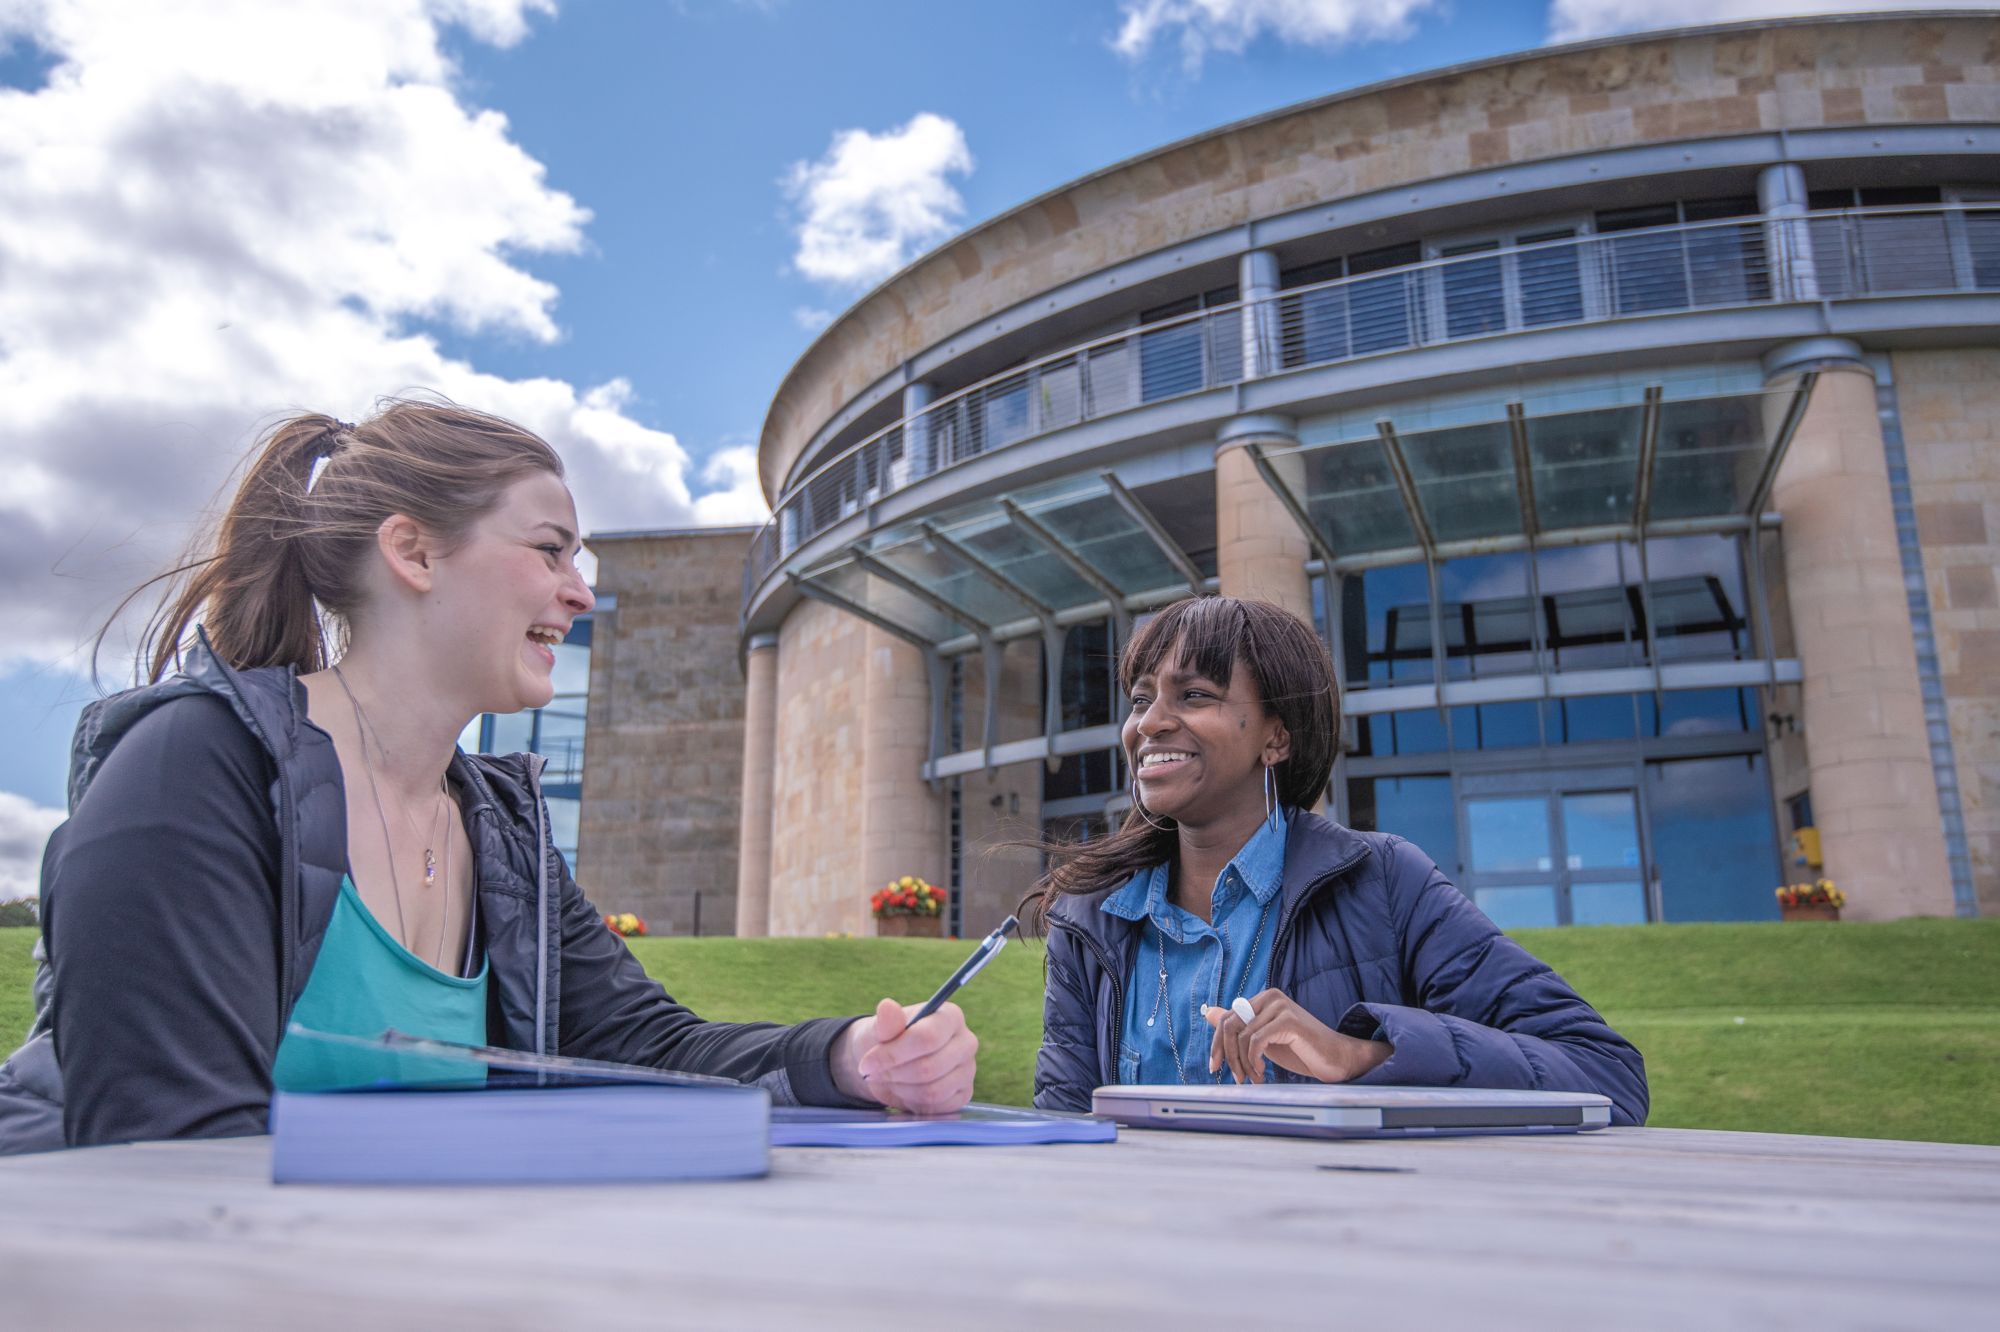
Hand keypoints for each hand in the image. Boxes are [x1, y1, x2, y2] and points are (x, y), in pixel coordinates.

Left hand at [830, 998, 977, 1113]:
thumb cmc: (888, 1039)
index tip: (867, 1064)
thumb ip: (886, 1022)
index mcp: (950, 1016)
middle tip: (873, 1074)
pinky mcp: (964, 1094)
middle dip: (894, 1074)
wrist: (890, 1063)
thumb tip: (887, 1006)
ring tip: (889, 1079)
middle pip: (930, 1067)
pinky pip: (937, 1107)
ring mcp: (968, 1069)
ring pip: (933, 1091)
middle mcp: (966, 1041)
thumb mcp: (880, 1028)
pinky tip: (905, 1090)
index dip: (894, 1054)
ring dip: (902, 1089)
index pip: (927, 1038)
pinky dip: (914, 1103)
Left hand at [1203, 989, 1392, 1085]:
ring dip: (1244, 1064)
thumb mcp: (1264, 1040)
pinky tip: (1262, 1073)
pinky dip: (1254, 1061)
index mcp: (1263, 998)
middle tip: (1237, 1079)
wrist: (1336, 1059)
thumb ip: (1240, 1027)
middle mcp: (1270, 996)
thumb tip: (1209, 1013)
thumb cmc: (1301, 1051)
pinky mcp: (1288, 1021)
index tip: (1215, 1067)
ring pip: (1243, 1036)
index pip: (1226, 1018)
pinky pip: (1256, 1041)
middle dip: (1228, 1055)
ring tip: (1255, 1079)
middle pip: (1230, 1025)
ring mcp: (1280, 1007)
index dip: (1217, 1044)